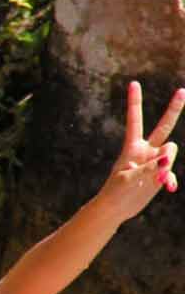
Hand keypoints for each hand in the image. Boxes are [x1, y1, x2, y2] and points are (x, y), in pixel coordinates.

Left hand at [100, 80, 182, 222]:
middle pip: (163, 127)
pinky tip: (168, 188)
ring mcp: (154, 162)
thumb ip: (149, 167)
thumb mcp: (129, 179)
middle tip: (182, 91)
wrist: (115, 209)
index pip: (135, 120)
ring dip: (167, 165)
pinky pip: (170, 172)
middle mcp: (145, 150)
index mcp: (132, 146)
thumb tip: (167, 159)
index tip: (134, 83)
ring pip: (171, 153)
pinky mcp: (159, 175)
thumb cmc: (115, 193)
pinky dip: (170, 180)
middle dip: (174, 110)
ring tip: (157, 180)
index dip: (135, 102)